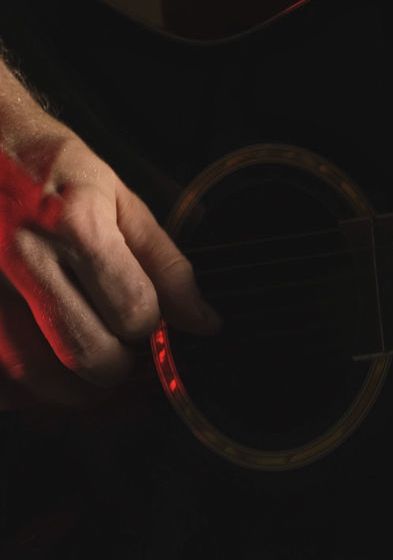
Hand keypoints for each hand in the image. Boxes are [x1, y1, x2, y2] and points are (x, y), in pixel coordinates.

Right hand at [0, 64, 215, 406]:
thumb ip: (166, 264)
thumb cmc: (50, 168)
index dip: (150, 327)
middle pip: (85, 355)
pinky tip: (45, 372)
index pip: (133, 311)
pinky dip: (22, 391)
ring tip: (86, 368)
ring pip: (32, 374)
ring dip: (71, 390)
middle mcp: (22, 256)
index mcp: (76, 225)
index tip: (146, 321)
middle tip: (121, 358)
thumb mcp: (120, 198)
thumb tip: (204, 322)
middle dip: (116, 369)